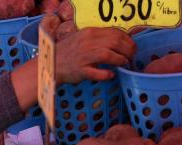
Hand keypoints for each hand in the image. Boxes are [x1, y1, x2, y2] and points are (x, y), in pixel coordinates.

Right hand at [10, 27, 135, 109]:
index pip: (115, 32)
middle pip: (116, 43)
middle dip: (128, 50)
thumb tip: (118, 40)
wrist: (50, 64)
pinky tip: (111, 75)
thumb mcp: (82, 38)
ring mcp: (85, 57)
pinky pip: (99, 73)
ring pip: (111, 56)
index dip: (128, 40)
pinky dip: (108, 75)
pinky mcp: (81, 70)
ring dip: (121, 60)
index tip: (131, 46)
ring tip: (123, 64)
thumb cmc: (67, 52)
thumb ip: (98, 38)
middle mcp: (88, 42)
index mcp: (89, 32)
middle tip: (131, 56)